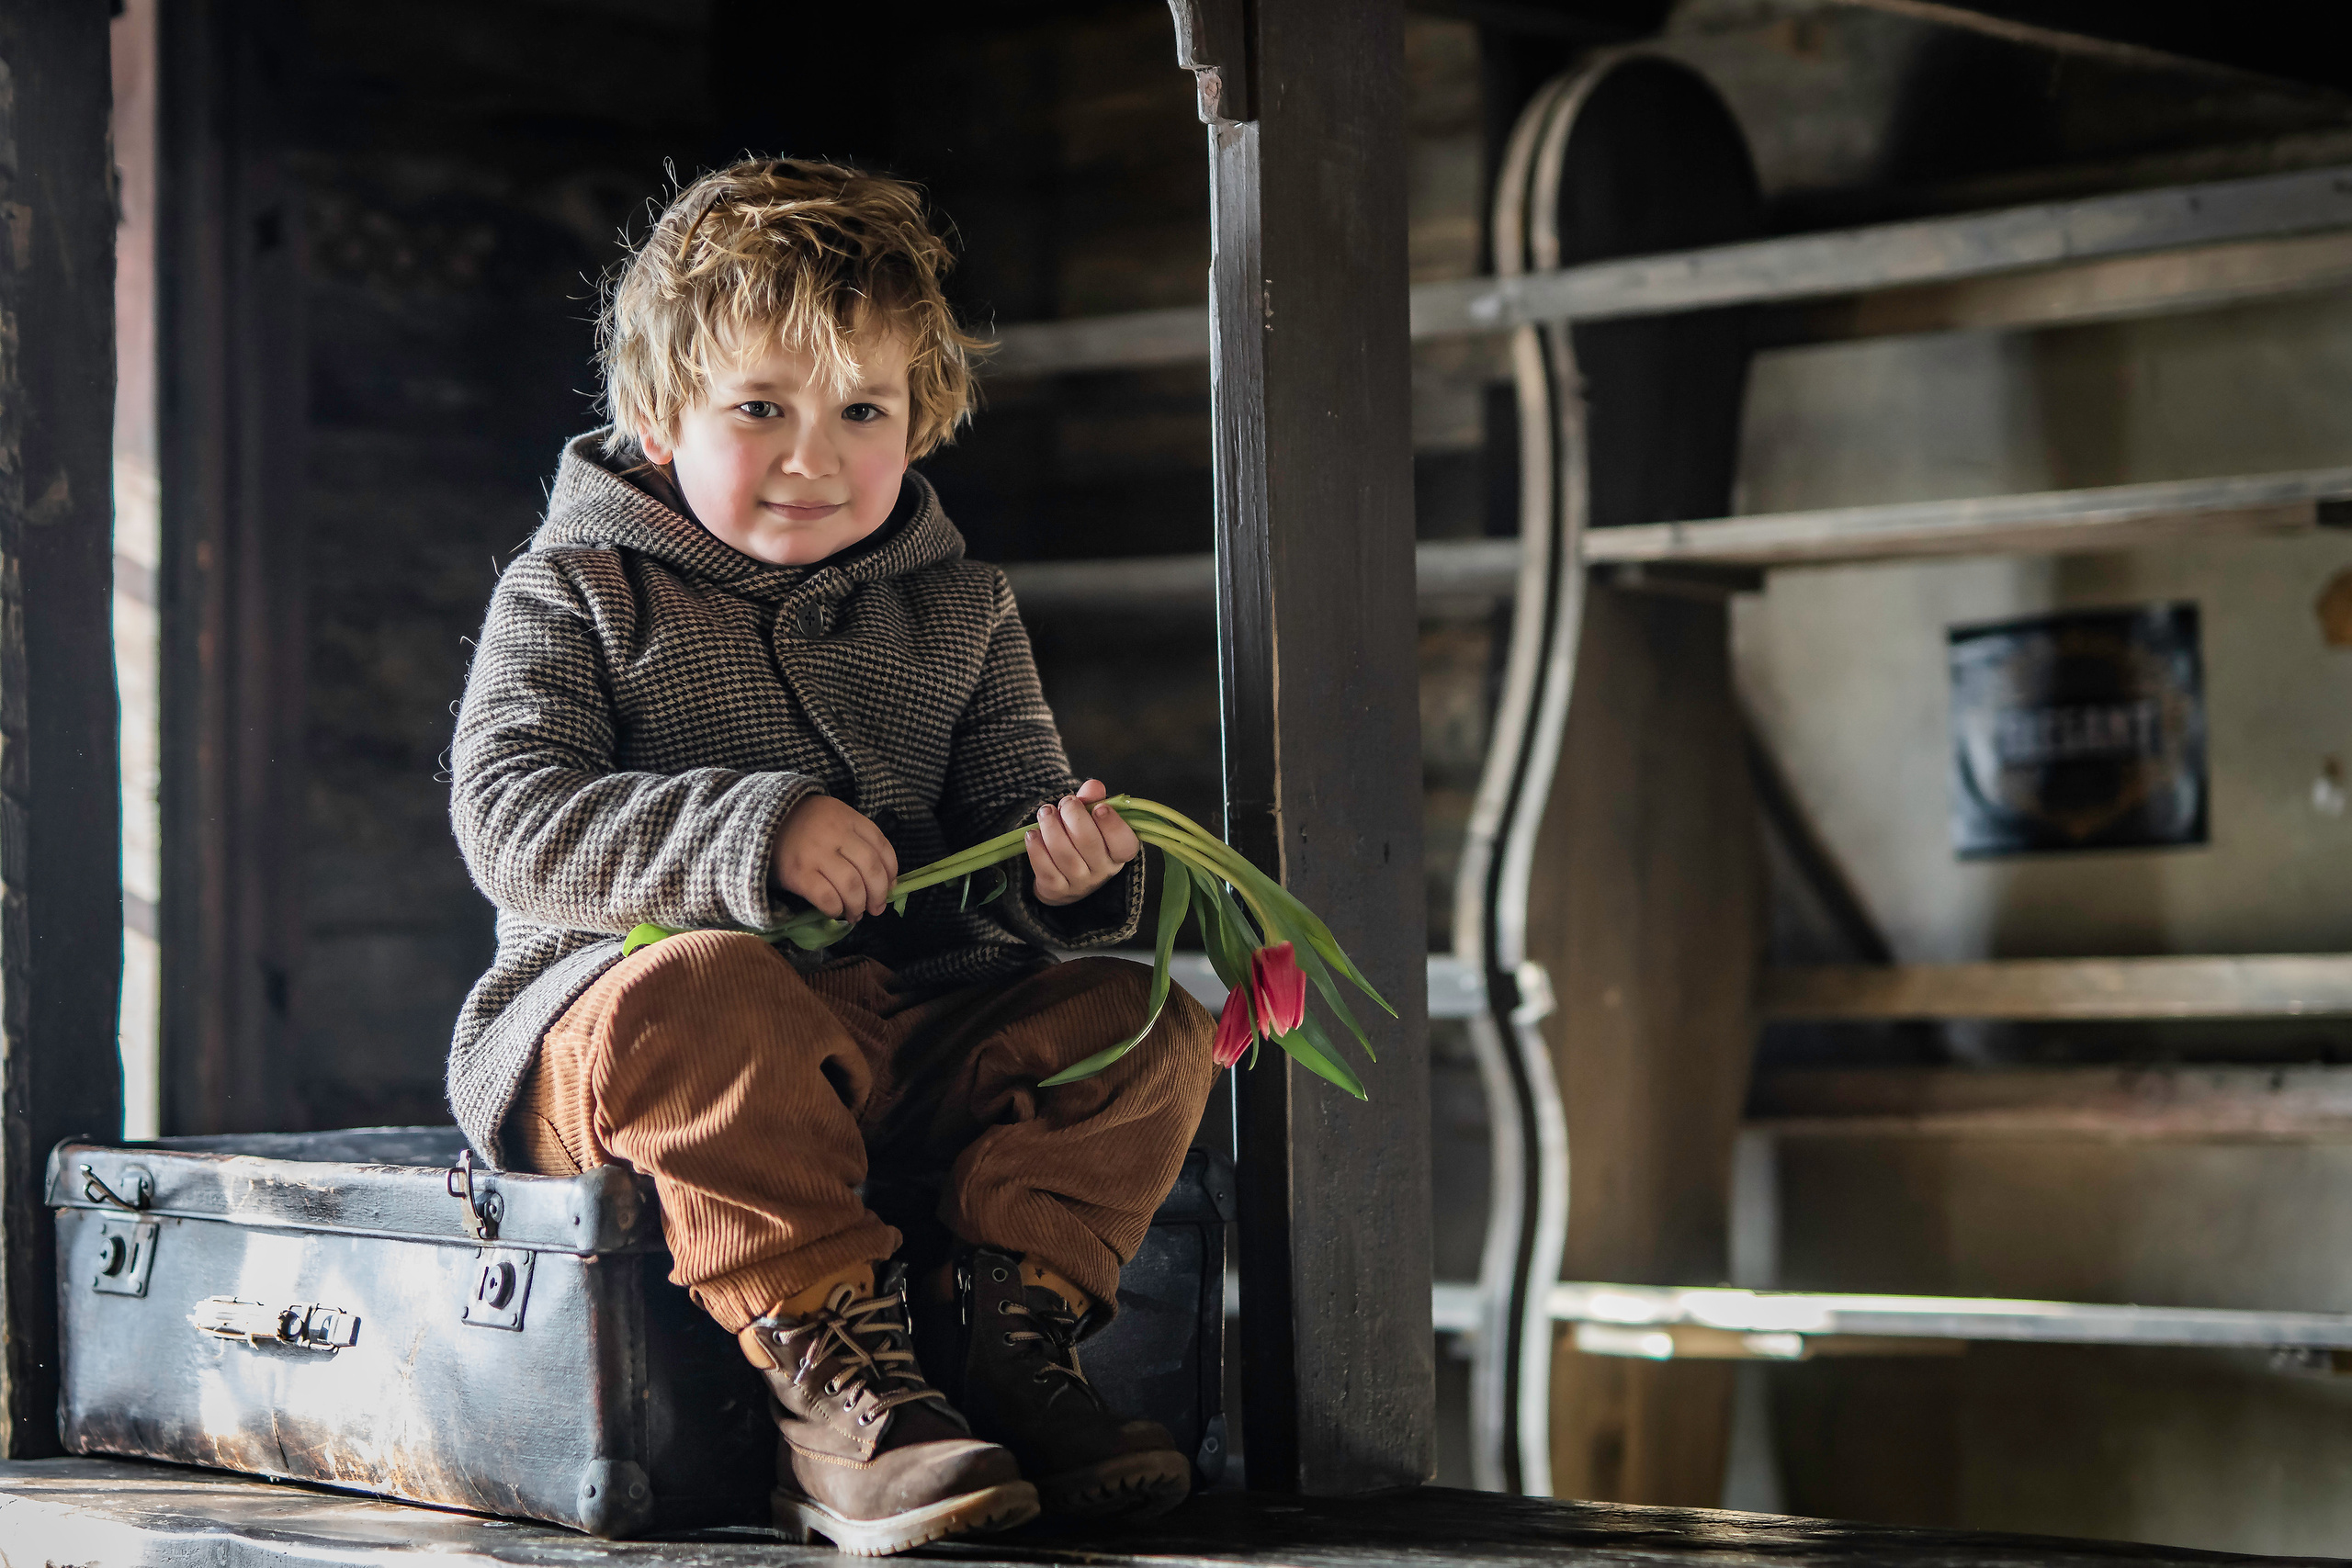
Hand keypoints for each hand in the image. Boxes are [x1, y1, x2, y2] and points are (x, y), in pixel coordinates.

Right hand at [771, 795, 898, 919]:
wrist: (757, 821)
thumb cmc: (801, 824)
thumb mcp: (833, 818)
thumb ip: (857, 839)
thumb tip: (886, 880)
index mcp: (848, 818)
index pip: (882, 847)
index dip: (891, 872)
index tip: (890, 887)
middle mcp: (835, 834)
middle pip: (871, 869)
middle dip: (879, 894)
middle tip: (876, 908)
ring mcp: (816, 854)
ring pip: (852, 886)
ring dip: (859, 906)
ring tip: (856, 914)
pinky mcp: (798, 873)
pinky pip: (827, 897)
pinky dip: (836, 909)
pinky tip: (835, 912)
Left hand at [1027, 779, 1139, 907]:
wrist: (1064, 876)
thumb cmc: (1082, 839)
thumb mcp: (1091, 819)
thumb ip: (1093, 800)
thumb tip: (1093, 786)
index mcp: (1118, 852)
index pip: (1125, 843)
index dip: (1113, 825)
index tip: (1099, 807)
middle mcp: (1102, 870)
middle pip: (1089, 843)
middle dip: (1074, 817)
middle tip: (1066, 803)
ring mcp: (1080, 882)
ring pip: (1065, 855)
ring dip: (1052, 828)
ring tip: (1045, 812)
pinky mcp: (1057, 890)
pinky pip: (1046, 869)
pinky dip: (1036, 848)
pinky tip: (1032, 834)